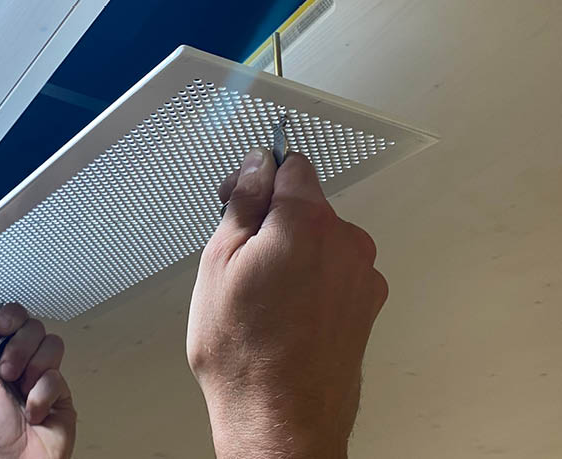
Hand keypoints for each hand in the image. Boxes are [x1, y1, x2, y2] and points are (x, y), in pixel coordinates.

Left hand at [0, 303, 75, 458]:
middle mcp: (18, 365)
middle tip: (8, 373)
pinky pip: (58, 375)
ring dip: (32, 371)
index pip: (10, 319)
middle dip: (18, 350)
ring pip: (51, 345)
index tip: (4, 328)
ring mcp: (40, 377)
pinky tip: (33, 411)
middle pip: (32, 327)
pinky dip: (42, 395)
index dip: (10, 318)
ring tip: (22, 392)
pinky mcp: (60, 393)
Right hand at [187, 150, 388, 458]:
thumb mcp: (218, 263)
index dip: (258, 175)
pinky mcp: (367, 304)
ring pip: (320, 238)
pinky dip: (312, 279)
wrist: (281, 422)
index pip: (291, 164)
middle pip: (306, 203)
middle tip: (239, 255)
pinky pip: (335, 270)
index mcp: (307, 223)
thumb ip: (243, 203)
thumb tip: (256, 169)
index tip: (240, 195)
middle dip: (273, 217)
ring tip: (261, 294)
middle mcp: (346, 242)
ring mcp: (362, 275)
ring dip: (293, 250)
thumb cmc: (245, 354)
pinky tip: (285, 311)